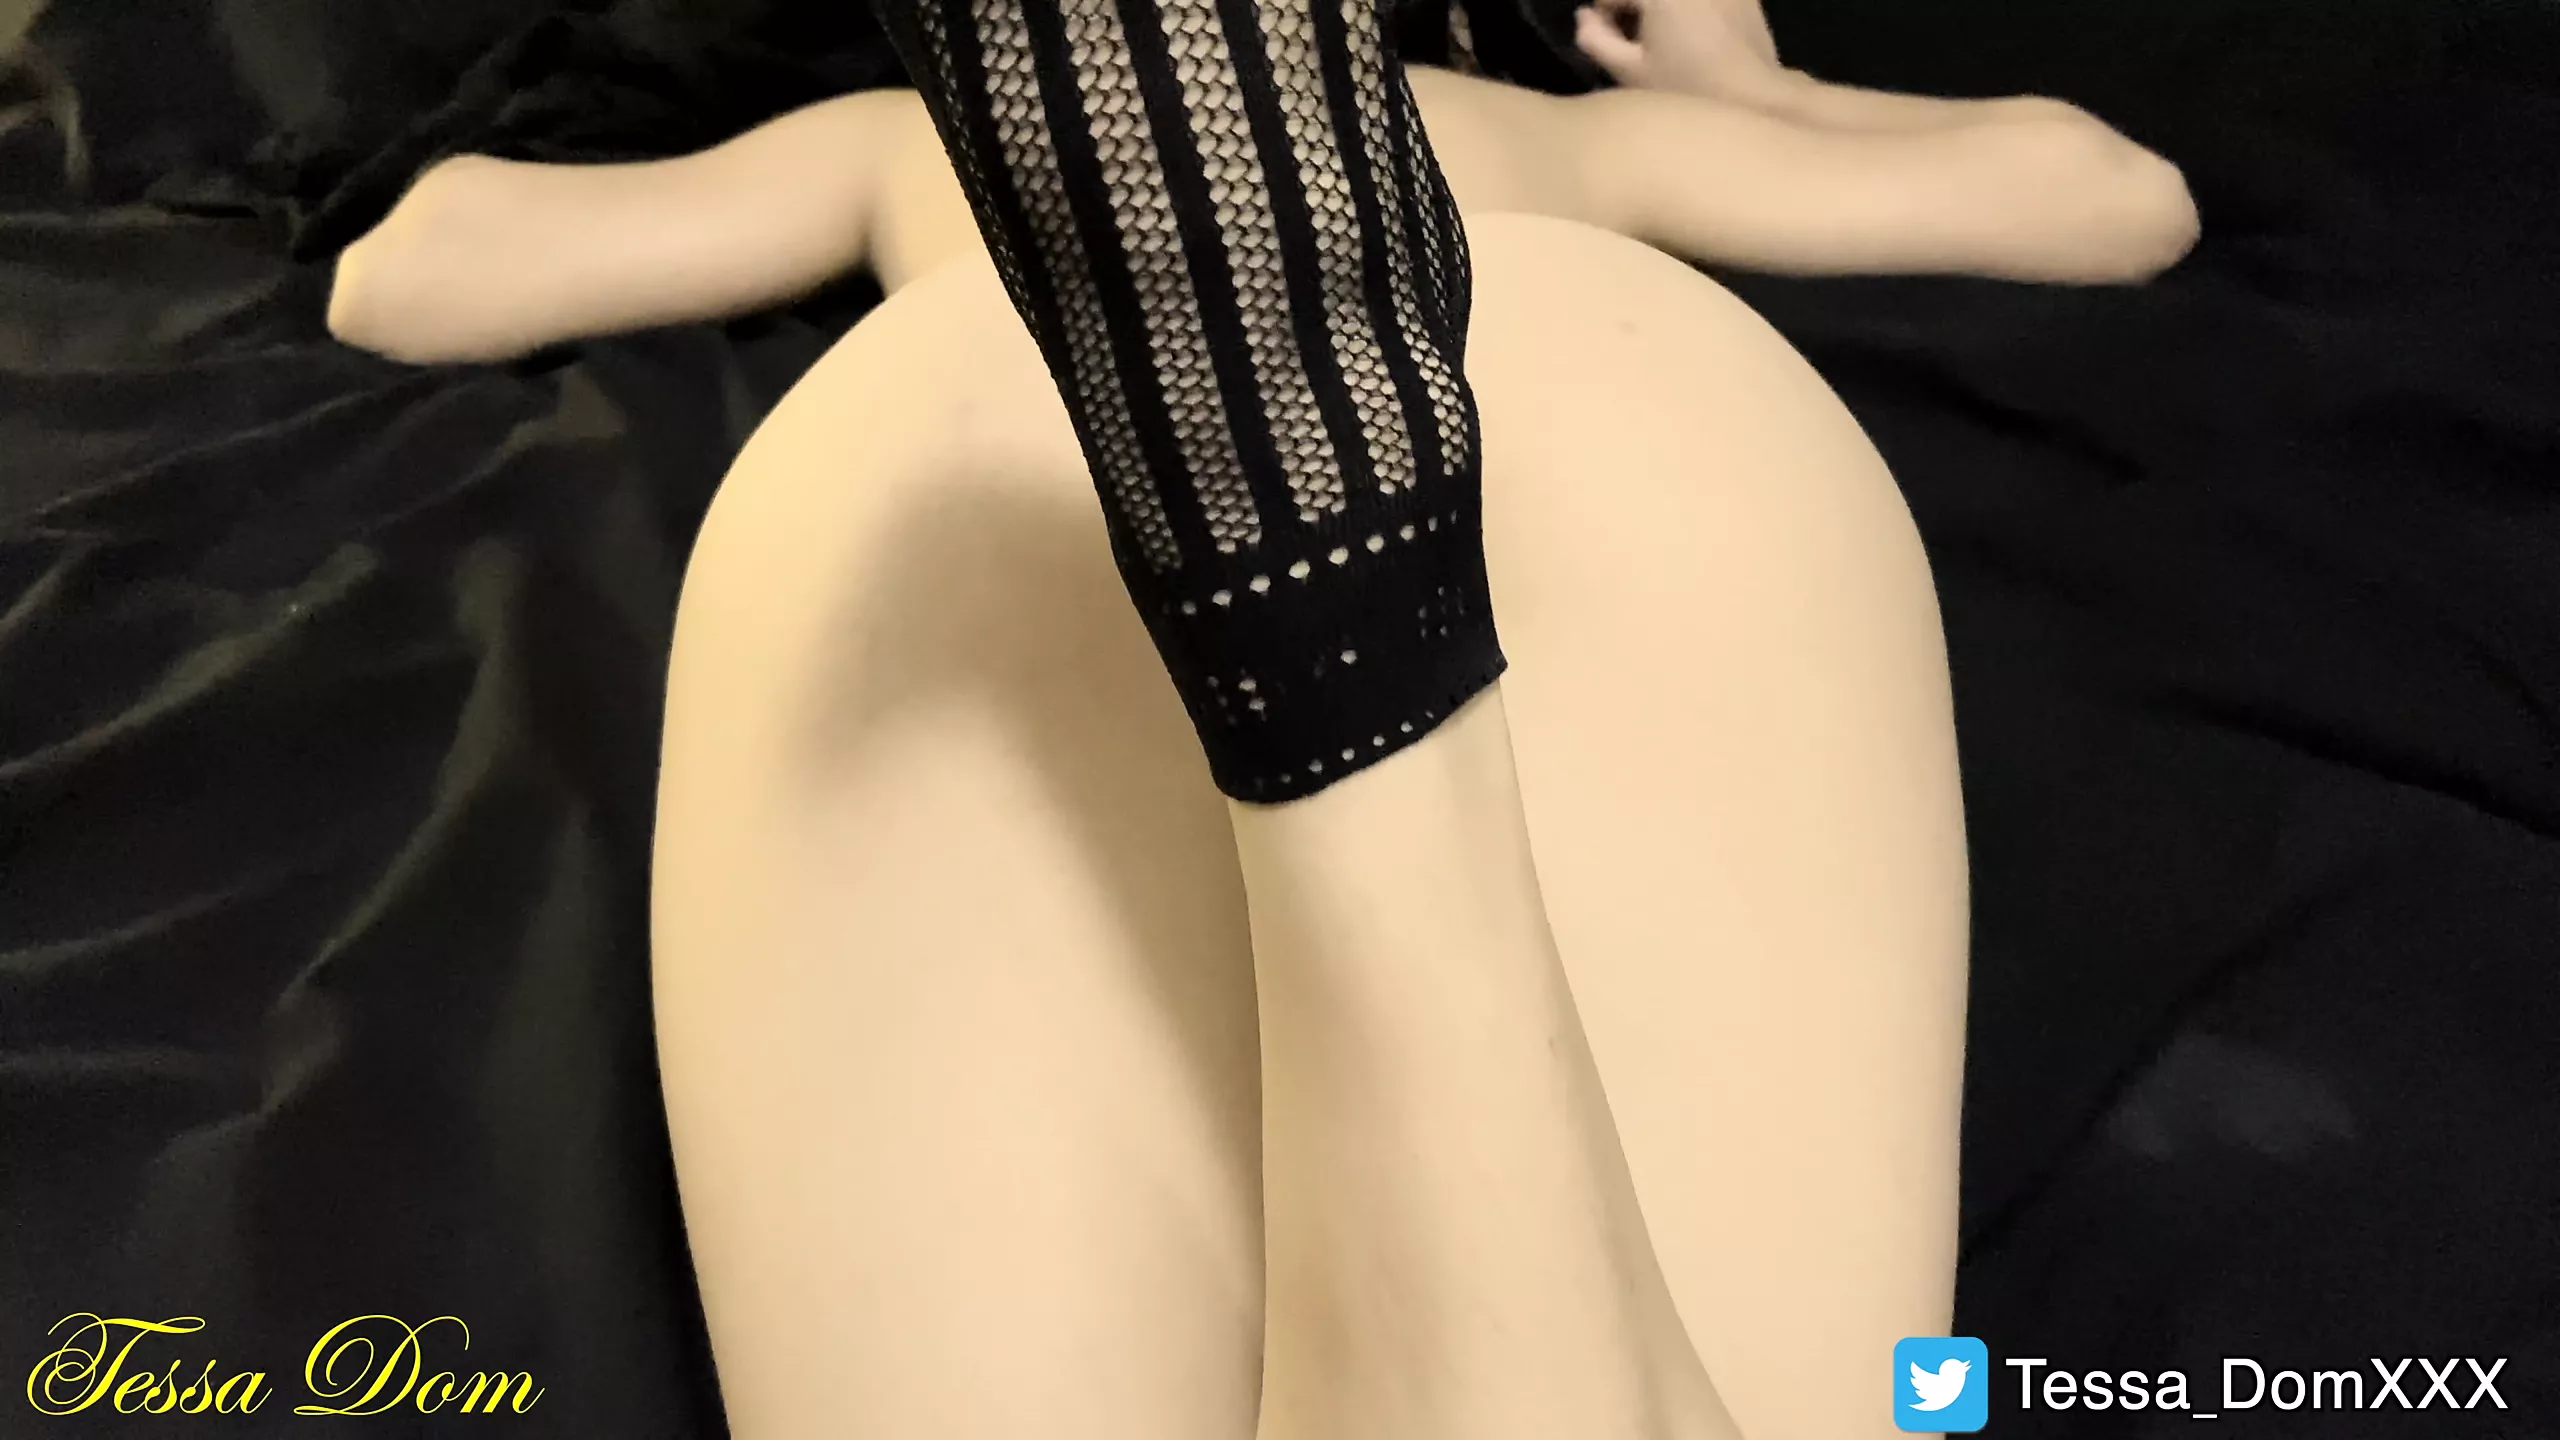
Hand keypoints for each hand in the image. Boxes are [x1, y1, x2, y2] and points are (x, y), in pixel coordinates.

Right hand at [1571, 0, 1780, 100]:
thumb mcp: (1630, 72)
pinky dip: (1692, 12)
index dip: (1603, 15)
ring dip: (1661, 10)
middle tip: (1637, 43)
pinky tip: (1697, 38)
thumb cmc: (1685, 89)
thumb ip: (1596, 38)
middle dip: (1634, 9)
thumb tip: (1586, 17)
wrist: (1757, 100)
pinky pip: (1705, 2)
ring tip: (1666, 40)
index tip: (1608, 40)